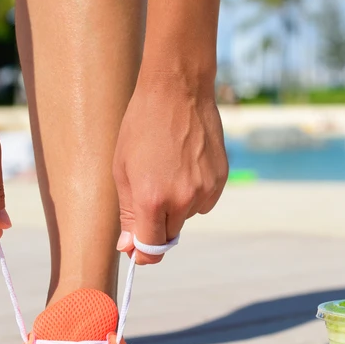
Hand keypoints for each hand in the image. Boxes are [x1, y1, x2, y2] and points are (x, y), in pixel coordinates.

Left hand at [113, 73, 228, 263]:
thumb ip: (128, 214)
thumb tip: (129, 248)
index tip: (136, 250)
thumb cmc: (142, 127)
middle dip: (157, 224)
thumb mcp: (123, 170)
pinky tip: (185, 164)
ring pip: (188, 216)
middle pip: (169, 234)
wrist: (177, 91)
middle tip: (148, 191)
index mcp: (152, 200)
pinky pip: (204, 200)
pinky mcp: (221, 179)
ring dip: (176, 205)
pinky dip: (194, 191)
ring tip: (168, 168)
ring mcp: (205, 190)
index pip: (150, 248)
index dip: (142, 252)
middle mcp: (182, 200)